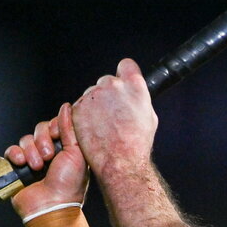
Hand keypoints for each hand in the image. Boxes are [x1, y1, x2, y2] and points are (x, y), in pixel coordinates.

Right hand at [5, 103, 88, 218]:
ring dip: (31, 152)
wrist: (52, 206)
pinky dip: (15, 155)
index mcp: (66, 148)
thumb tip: (68, 107)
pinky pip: (11, 151)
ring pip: (25, 140)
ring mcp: (33, 159)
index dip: (54, 127)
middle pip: (39, 130)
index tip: (57, 135)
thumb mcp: (77, 153)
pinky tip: (22, 164)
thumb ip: (71, 129)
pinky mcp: (17, 167)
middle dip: (43, 141)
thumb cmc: (69, 184)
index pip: (55, 125)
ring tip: (38, 167)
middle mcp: (50, 152)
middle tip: (50, 156)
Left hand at [71, 58, 157, 178]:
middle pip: (108, 81)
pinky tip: (94, 131)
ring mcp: (93, 96)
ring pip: (92, 95)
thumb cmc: (137, 143)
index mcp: (134, 85)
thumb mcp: (149, 117)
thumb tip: (135, 95)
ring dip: (96, 106)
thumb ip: (139, 100)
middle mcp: (112, 85)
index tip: (124, 82)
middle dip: (109, 94)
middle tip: (113, 113)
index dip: (125, 74)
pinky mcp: (78, 108)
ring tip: (104, 127)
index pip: (126, 65)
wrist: (120, 161)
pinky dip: (85, 117)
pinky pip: (81, 107)